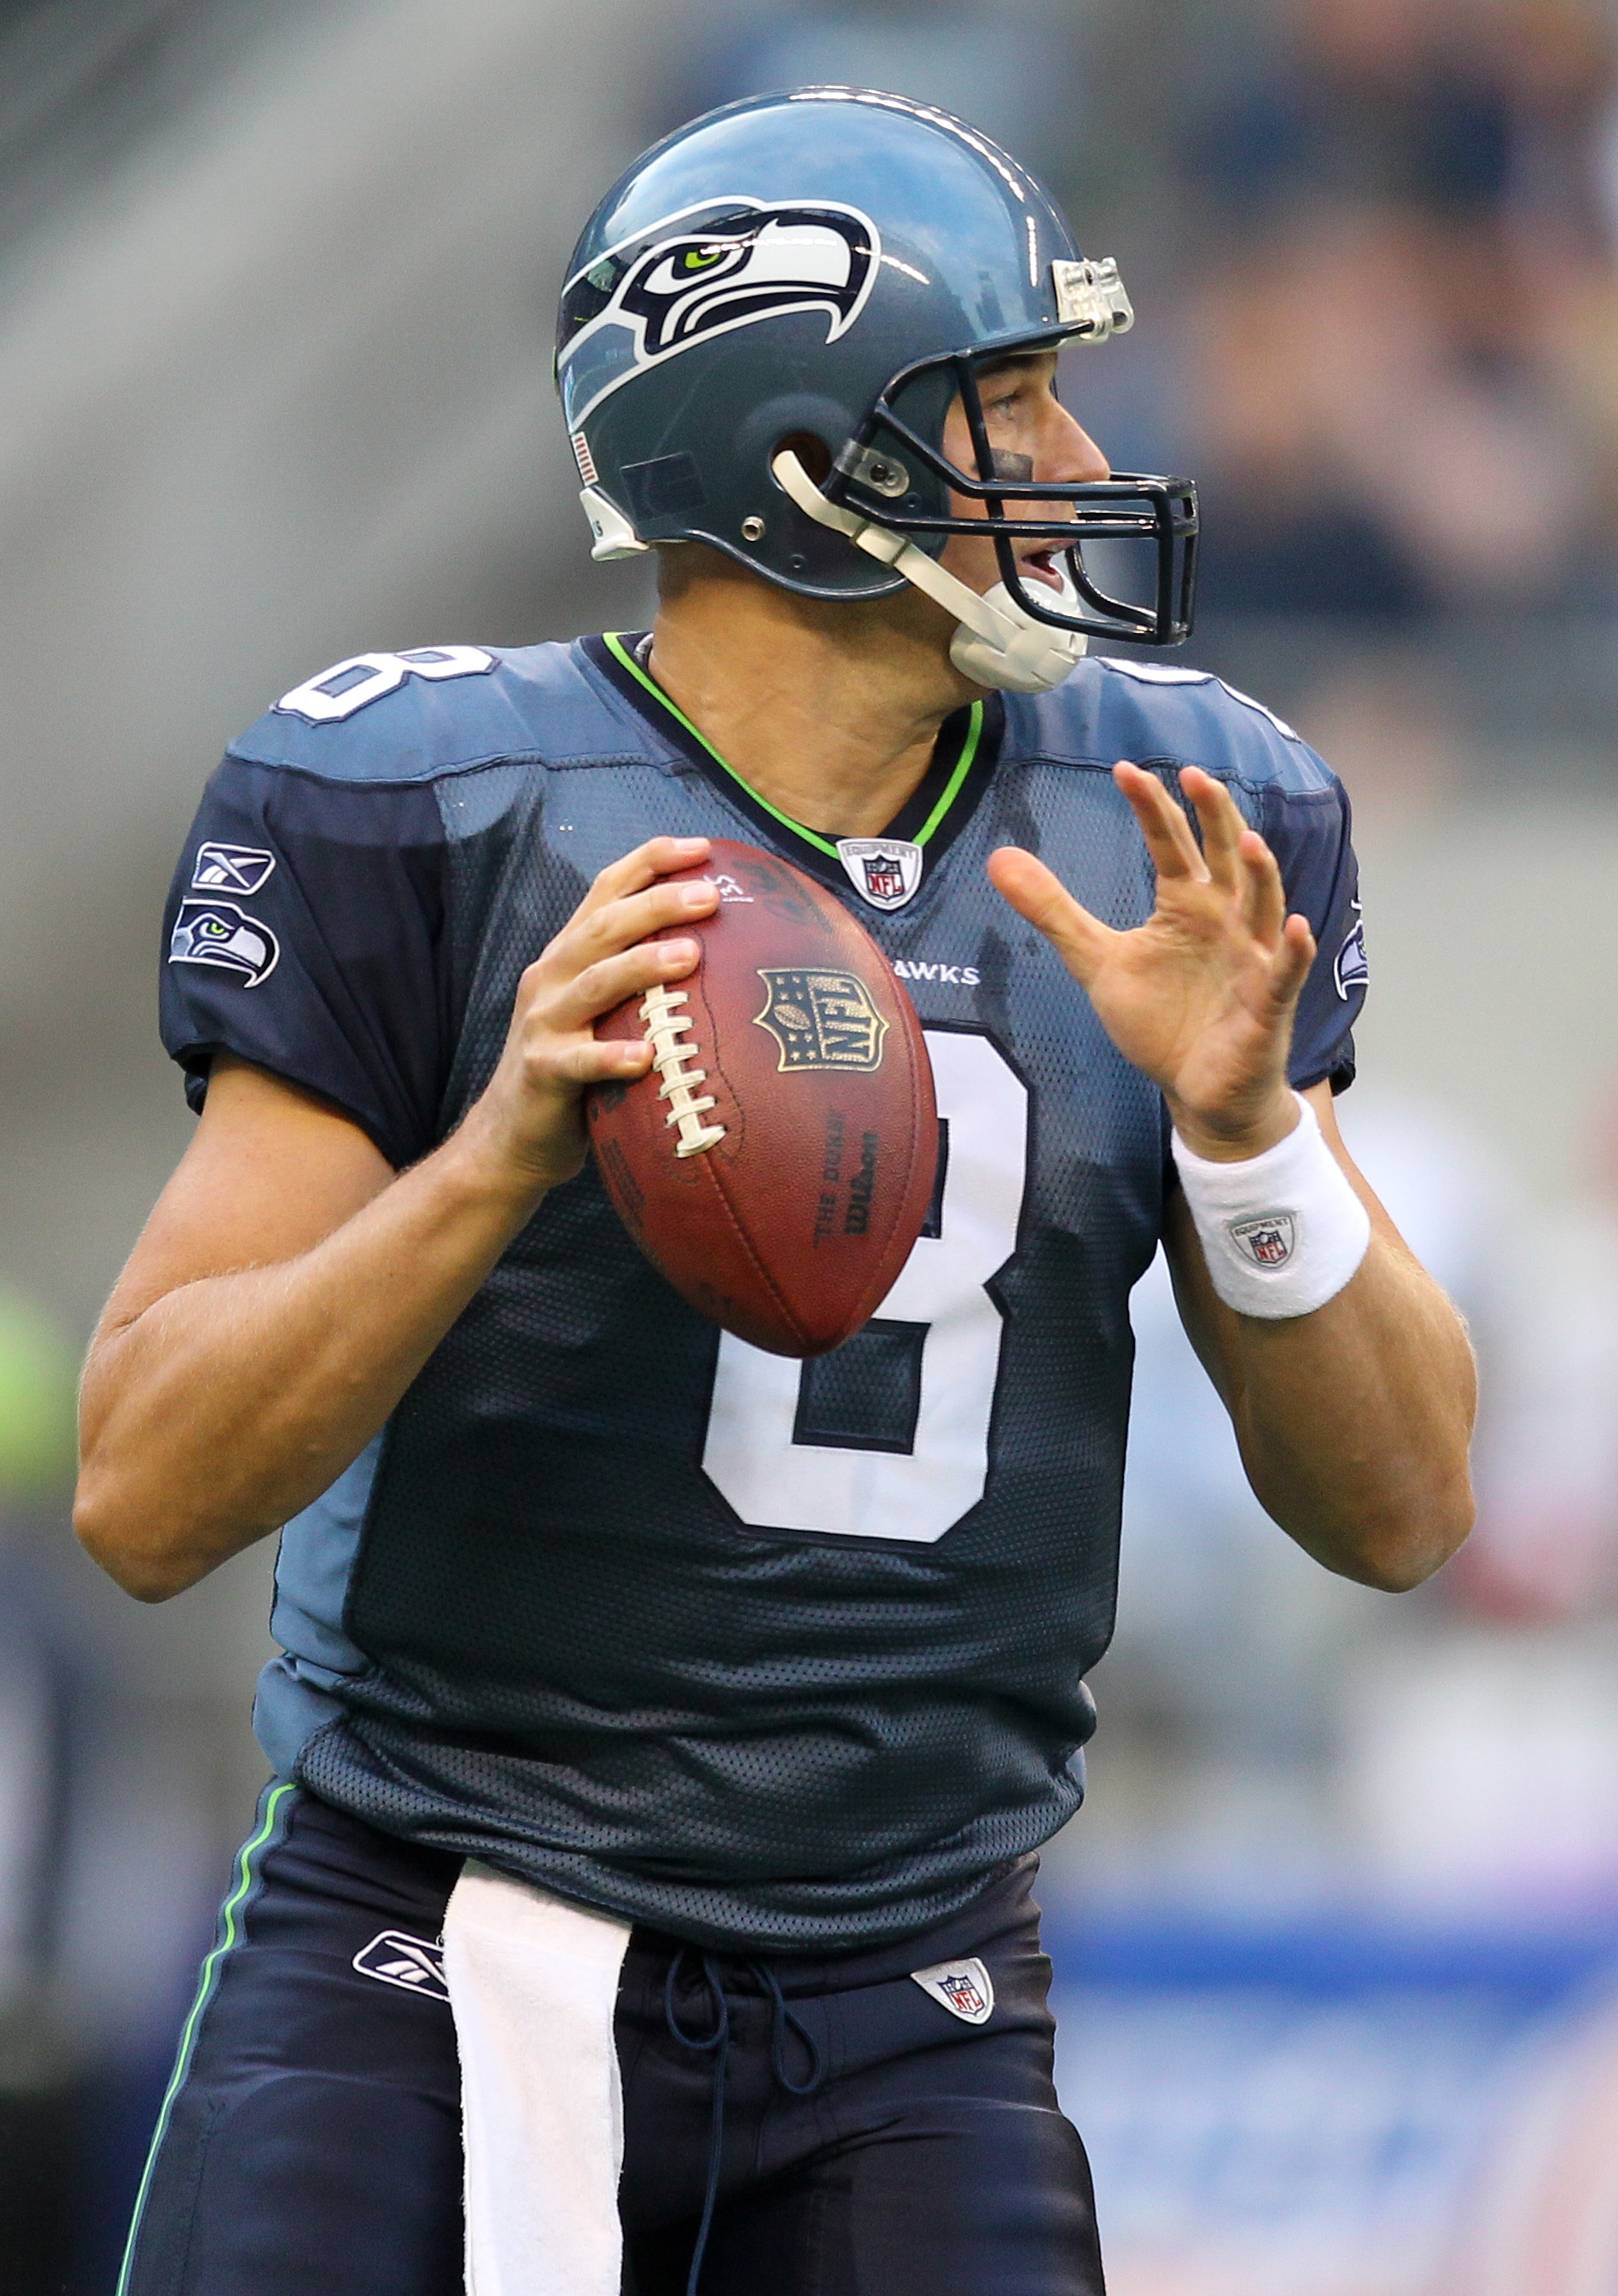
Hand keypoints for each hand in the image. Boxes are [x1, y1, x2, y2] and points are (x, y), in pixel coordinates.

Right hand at [458, 836, 717, 1194]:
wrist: (510, 1135)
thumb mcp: (603, 1011)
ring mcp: (544, 1022)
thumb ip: (640, 979)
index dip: (651, 862)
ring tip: (690, 956)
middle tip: (712, 896)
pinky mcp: (543, 1071)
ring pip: (595, 982)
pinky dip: (612, 1057)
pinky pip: (580, 1062)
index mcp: (570, 954)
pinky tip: (648, 1057)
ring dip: (643, 966)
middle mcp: (553, 976)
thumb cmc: (576, 1069)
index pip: (607, 891)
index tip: (703, 848)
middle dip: (658, 904)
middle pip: (605, 926)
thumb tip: (720, 951)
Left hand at [987, 764, 1314, 1159]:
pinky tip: (1294, 926)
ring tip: (1246, 841)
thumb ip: (1055, 912)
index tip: (1124, 770)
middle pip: (1224, 857)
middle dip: (1214, 817)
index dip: (1151, 808)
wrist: (1195, 1091)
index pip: (1170, 844)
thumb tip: (999, 859)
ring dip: (1259, 873)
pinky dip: (1292, 950)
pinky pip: (1284, 973)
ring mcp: (1251, 958)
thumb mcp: (1096, 962)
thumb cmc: (1161, 1022)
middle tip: (1195, 774)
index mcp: (1185, 904)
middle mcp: (1224, 920)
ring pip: (1262, 905)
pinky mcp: (1266, 1004)